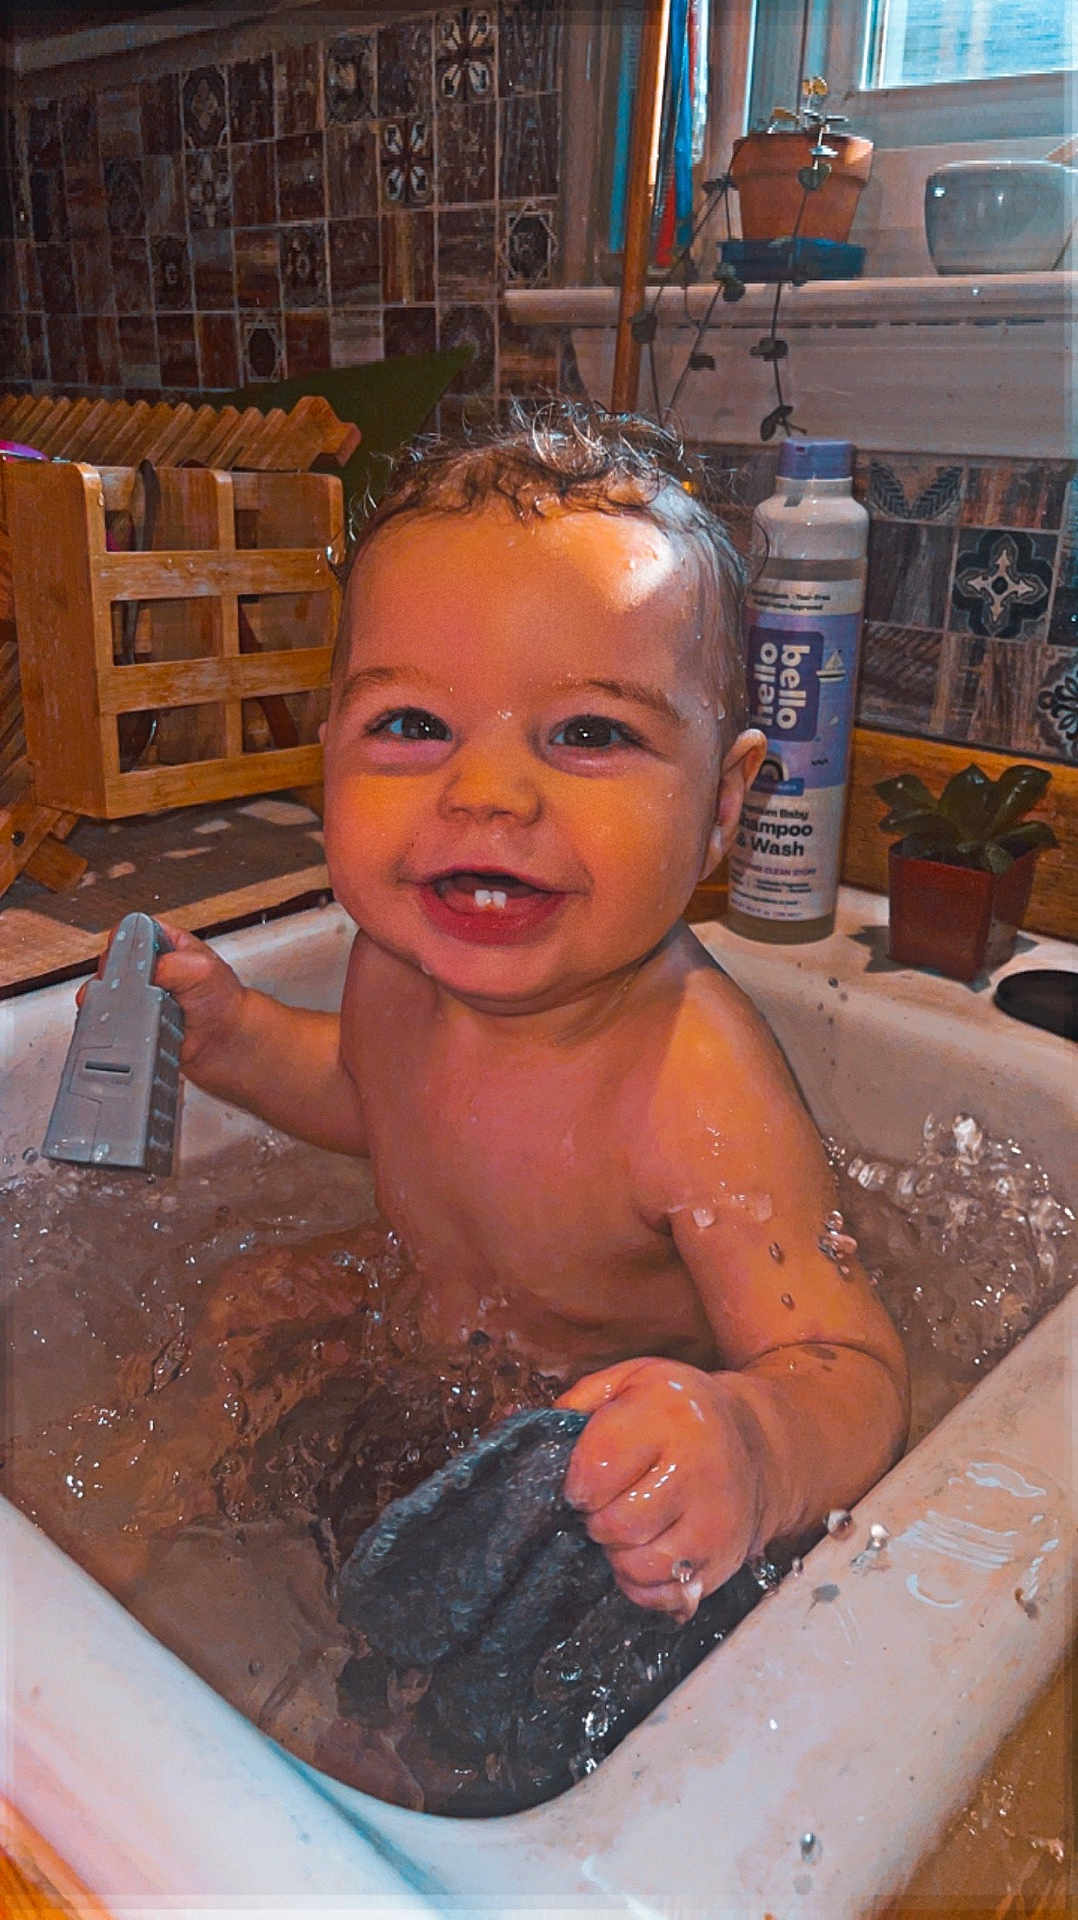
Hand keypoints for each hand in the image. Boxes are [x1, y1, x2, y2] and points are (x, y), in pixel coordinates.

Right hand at [77, 920, 246, 1080]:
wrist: (224, 1041)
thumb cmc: (222, 1000)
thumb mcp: (202, 969)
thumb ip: (170, 964)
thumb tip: (144, 973)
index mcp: (164, 941)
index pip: (130, 931)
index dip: (124, 943)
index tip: (128, 960)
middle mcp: (148, 964)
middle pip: (112, 959)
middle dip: (115, 974)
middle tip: (131, 987)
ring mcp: (138, 991)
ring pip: (106, 988)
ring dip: (111, 998)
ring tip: (132, 1006)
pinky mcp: (132, 1016)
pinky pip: (110, 1014)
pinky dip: (112, 1019)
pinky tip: (127, 1021)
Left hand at [557, 1357, 764, 1622]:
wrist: (758, 1444)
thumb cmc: (679, 1412)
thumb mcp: (633, 1380)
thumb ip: (582, 1401)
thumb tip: (535, 1438)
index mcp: (669, 1416)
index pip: (598, 1469)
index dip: (577, 1483)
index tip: (583, 1481)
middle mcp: (699, 1469)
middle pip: (615, 1523)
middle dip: (596, 1519)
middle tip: (605, 1504)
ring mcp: (716, 1521)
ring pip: (638, 1565)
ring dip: (618, 1553)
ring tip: (626, 1527)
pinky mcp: (724, 1560)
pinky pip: (664, 1595)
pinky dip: (641, 1583)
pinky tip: (645, 1551)